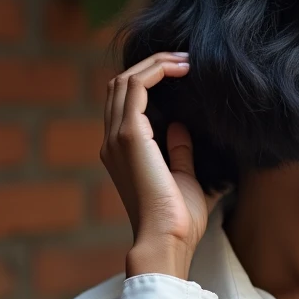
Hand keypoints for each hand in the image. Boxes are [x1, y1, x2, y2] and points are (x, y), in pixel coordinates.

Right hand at [101, 51, 219, 277]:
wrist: (168, 239)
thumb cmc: (178, 219)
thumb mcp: (184, 178)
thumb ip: (180, 152)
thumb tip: (182, 127)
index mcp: (123, 152)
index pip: (126, 103)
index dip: (150, 80)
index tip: (183, 73)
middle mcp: (113, 141)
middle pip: (122, 85)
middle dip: (152, 66)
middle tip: (186, 60)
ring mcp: (117, 137)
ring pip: (126, 80)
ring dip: (156, 63)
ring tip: (185, 59)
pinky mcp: (129, 135)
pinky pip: (136, 86)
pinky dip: (157, 70)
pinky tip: (181, 68)